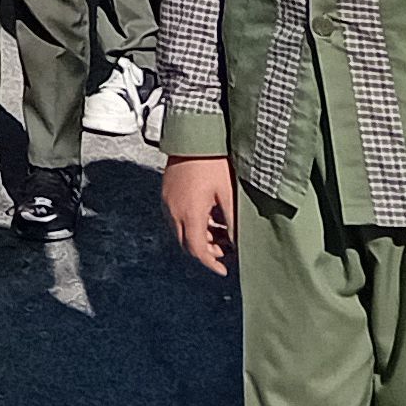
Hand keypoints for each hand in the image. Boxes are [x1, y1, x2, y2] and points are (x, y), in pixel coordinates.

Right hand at [164, 154, 236, 274]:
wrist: (192, 136)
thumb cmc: (213, 162)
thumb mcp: (228, 194)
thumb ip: (233, 223)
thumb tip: (239, 245)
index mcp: (190, 214)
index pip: (197, 250)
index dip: (211, 263)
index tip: (224, 269)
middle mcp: (174, 211)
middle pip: (187, 244)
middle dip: (206, 252)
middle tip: (225, 251)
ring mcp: (167, 201)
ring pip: (181, 231)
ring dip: (199, 237)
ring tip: (220, 232)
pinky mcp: (166, 192)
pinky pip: (177, 217)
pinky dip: (192, 224)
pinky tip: (208, 216)